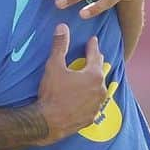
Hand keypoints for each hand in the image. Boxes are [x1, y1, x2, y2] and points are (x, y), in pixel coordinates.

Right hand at [36, 24, 106, 142]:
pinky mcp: (92, 117)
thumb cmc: (52, 93)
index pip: (95, 56)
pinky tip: (87, 97)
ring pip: (99, 89)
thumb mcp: (54, 66)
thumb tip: (62, 27)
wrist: (48, 123)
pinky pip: (94, 103)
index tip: (93, 40)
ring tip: (92, 77)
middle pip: (100, 72)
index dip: (92, 46)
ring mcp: (97, 105)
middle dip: (96, 62)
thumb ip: (60, 46)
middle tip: (95, 55)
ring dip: (95, 81)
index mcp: (94, 75)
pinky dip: (91, 97)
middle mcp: (100, 90)